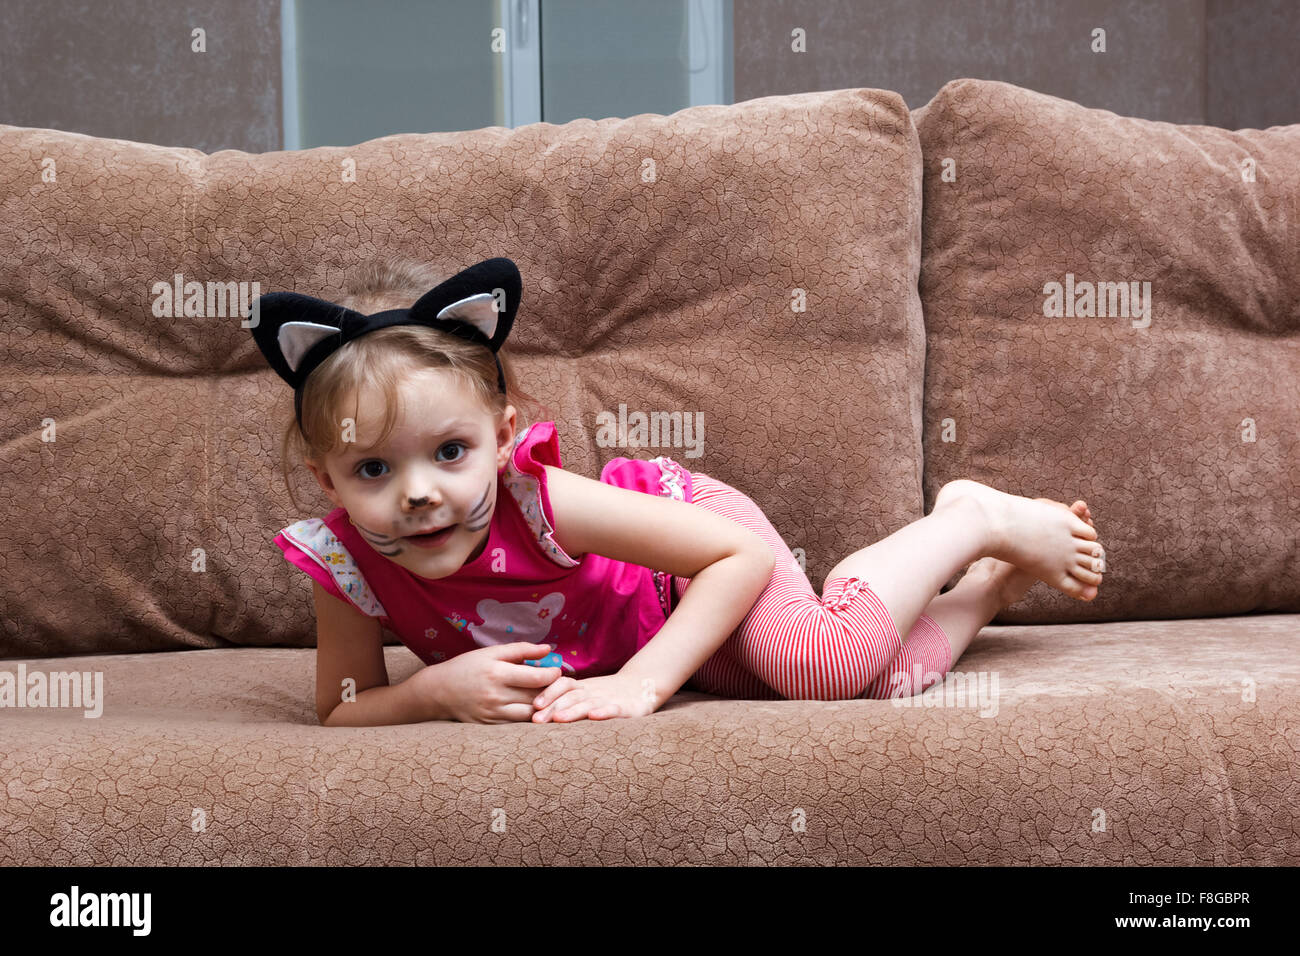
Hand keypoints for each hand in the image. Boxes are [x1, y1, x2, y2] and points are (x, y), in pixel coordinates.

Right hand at [420, 642, 563, 723]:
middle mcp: (496, 696)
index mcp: (497, 673)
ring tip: (551, 699)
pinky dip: (530, 719)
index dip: (553, 675)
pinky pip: (517, 725)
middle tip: (561, 686)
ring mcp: (493, 714)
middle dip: (553, 691)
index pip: (536, 678)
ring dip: (544, 708)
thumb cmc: (467, 667)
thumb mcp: (491, 653)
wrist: (438, 692)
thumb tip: (548, 649)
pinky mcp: (490, 726)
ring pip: (530, 715)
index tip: (557, 671)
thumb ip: (521, 650)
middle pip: (536, 697)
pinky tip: (536, 711)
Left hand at [531, 672, 659, 722]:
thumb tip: (534, 711)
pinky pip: (614, 709)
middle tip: (536, 720)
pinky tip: (594, 717)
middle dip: (553, 708)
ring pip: (588, 704)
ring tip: (558, 719)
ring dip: (572, 711)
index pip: (563, 685)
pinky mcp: (626, 709)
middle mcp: (593, 692)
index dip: (549, 693)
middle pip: (571, 697)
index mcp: (582, 688)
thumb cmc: (606, 695)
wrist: (641, 687)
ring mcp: (609, 700)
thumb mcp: (585, 693)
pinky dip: (604, 712)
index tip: (535, 706)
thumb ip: (564, 699)